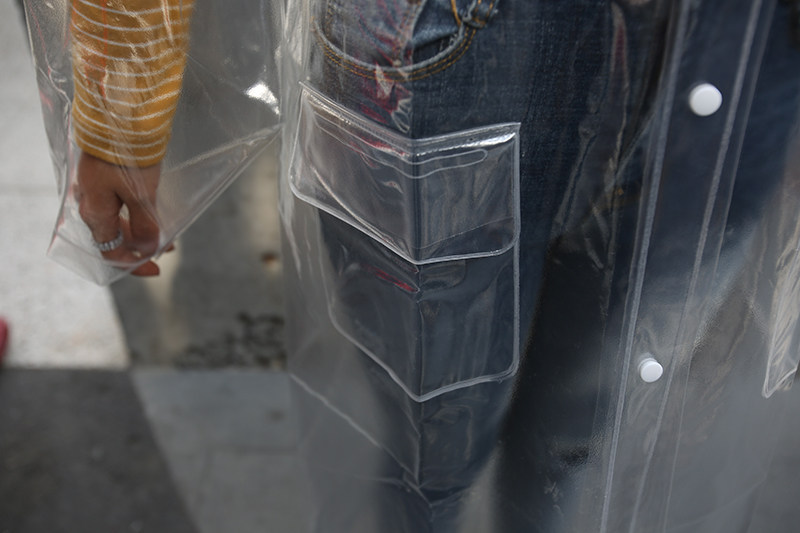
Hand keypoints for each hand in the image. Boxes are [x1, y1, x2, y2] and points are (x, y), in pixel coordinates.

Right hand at [76, 151, 165, 275]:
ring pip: (117, 219)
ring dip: (141, 230)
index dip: (133, 264)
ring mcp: (95, 189)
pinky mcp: (102, 175)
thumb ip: (144, 224)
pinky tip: (152, 213)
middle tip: (169, 249)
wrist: (116, 114)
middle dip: (141, 246)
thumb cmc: (128, 155)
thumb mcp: (141, 194)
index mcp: (95, 212)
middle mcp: (90, 203)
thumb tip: (146, 250)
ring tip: (167, 233)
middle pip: (114, 236)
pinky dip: (136, 214)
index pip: (110, 251)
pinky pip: (117, 204)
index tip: (157, 268)